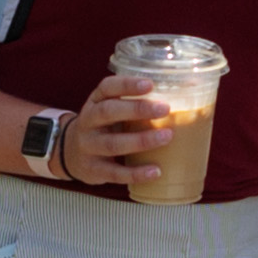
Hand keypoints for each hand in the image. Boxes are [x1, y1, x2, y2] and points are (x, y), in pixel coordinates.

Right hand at [52, 78, 190, 190]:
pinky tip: (156, 171)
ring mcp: (88, 147)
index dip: (127, 84)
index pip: (107, 88)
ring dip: (141, 140)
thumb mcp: (110, 109)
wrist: (69, 153)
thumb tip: (188, 88)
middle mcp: (88, 122)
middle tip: (164, 109)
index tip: (149, 84)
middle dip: (136, 110)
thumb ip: (135, 102)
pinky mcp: (93, 170)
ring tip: (167, 136)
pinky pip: (115, 173)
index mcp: (95, 102)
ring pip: (112, 144)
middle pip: (108, 112)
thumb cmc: (103, 127)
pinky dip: (136, 173)